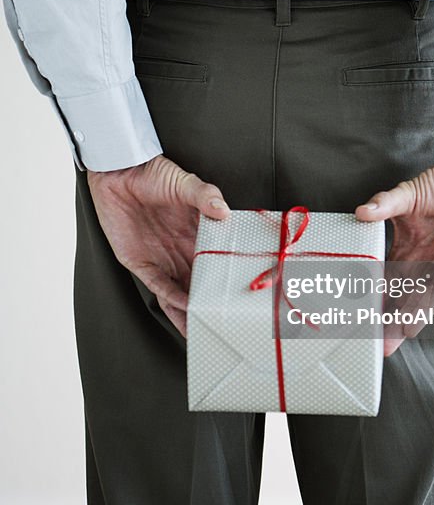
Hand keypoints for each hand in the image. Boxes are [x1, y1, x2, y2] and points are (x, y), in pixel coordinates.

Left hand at [86, 154, 229, 336]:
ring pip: (181, 292)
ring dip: (191, 312)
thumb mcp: (184, 182)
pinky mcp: (140, 263)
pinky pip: (159, 287)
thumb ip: (205, 195)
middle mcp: (183, 250)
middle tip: (229, 322)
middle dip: (212, 303)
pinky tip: (185, 310)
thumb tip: (223, 210)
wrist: (118, 173)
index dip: (229, 278)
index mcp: (199, 233)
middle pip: (201, 283)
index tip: (244, 292)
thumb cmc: (153, 173)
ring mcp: (162, 259)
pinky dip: (172, 299)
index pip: (218, 262)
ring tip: (204, 332)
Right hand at [355, 165, 433, 355]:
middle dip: (387, 321)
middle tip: (373, 342)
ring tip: (390, 340)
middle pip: (400, 298)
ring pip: (418, 300)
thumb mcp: (408, 194)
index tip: (356, 314)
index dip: (372, 297)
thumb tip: (362, 212)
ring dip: (404, 320)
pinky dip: (426, 307)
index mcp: (404, 249)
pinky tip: (413, 324)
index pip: (384, 280)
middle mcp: (420, 263)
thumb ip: (385, 204)